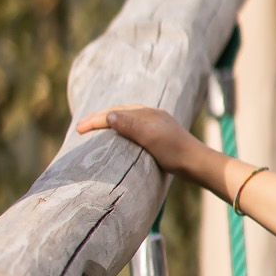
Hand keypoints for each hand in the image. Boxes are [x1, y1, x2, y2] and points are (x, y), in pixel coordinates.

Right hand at [76, 104, 201, 176]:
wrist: (197, 163)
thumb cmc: (174, 151)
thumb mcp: (149, 137)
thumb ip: (129, 125)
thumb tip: (108, 115)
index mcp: (146, 113)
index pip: (114, 113)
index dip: (95, 120)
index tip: (78, 129)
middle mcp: (151, 115)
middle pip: (119, 112)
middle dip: (99, 118)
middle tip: (81, 126)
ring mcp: (157, 125)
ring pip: (127, 118)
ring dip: (110, 121)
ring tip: (96, 127)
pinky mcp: (161, 136)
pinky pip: (134, 127)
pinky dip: (121, 128)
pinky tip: (121, 136)